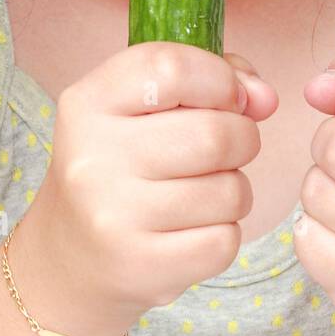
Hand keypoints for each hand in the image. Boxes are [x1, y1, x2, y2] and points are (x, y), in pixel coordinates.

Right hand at [20, 42, 277, 335]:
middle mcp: (93, 157)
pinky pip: (224, 241)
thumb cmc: (120, 164)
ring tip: (203, 192)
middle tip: (225, 150)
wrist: (69, 255)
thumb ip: (206, 81)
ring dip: (234, 190)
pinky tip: (192, 229)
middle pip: (215, 134)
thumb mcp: (139, 107)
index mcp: (88, 103)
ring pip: (229, 191)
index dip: (220, 79)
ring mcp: (114, 216)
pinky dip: (223, 234)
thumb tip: (265, 97)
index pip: (172, 68)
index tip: (229, 98)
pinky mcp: (141, 266)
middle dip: (242, 139)